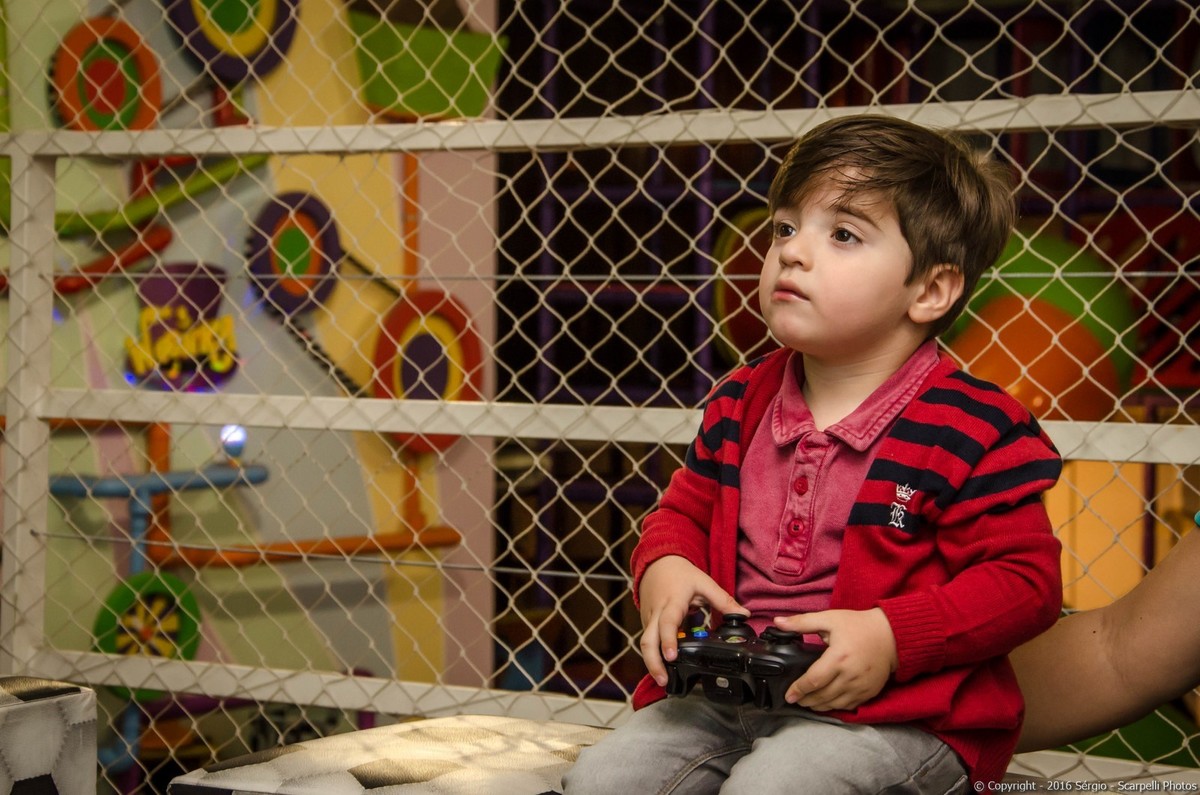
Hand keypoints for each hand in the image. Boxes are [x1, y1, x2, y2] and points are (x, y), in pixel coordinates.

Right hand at [638, 556, 743, 686]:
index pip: (668, 623)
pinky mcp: (646, 624)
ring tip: (663, 681)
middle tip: (663, 680)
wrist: (658, 564)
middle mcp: (657, 613)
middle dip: (654, 663)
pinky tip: (662, 669)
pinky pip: (648, 641)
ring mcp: (648, 619)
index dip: (669, 640)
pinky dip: (653, 655)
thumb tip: (743, 615)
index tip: (672, 657)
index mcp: (672, 602)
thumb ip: (724, 600)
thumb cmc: (681, 575)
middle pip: (648, 641)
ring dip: (652, 663)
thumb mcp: (704, 583)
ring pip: (645, 644)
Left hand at [775, 608, 897, 710]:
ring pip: (835, 704)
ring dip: (818, 706)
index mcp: (838, 657)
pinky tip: (827, 703)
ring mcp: (861, 686)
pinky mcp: (869, 692)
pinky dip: (835, 707)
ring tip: (807, 703)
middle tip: (795, 700)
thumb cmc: (859, 626)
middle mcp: (849, 676)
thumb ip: (802, 622)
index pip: (813, 680)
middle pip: (822, 696)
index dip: (798, 690)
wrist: (892, 635)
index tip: (789, 695)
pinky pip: (849, 706)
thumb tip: (778, 622)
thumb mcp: (829, 618)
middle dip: (806, 700)